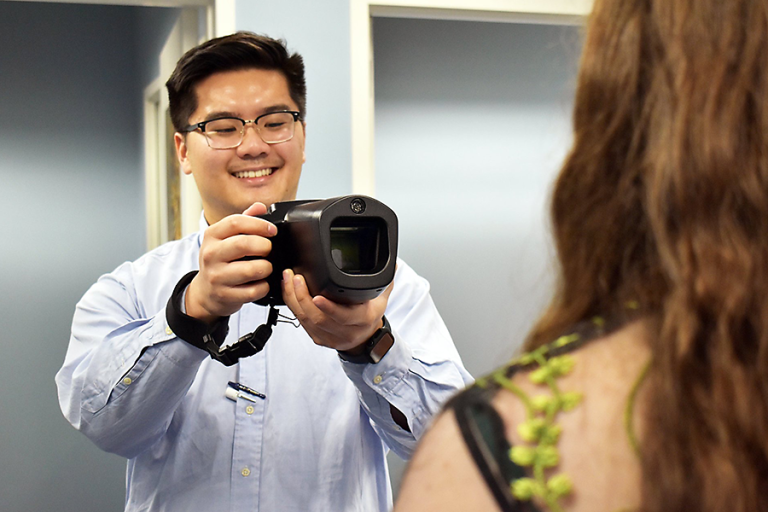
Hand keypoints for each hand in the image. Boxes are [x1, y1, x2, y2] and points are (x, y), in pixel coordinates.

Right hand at [185, 203, 276, 322]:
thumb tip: (260, 206)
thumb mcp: (226, 238)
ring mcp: (217, 276)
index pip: (236, 222)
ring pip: (252, 269)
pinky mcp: (225, 295)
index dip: (259, 224)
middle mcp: (211, 254)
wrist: (206, 292)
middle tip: (269, 250)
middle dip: (265, 246)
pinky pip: (254, 290)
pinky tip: (261, 283)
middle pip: (244, 244)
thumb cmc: (221, 261)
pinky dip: (264, 286)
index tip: (272, 230)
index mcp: (212, 235)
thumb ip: (244, 220)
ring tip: (266, 267)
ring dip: (267, 267)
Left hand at [281, 268, 393, 351]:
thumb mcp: (381, 299)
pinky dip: (292, 305)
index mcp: (362, 320)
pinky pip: (300, 322)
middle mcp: (345, 331)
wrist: (366, 339)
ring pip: (306, 320)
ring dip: (294, 299)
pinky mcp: (317, 338)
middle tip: (296, 277)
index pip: (344, 317)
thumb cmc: (371, 316)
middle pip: (319, 318)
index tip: (317, 296)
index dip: (329, 308)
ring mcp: (330, 337)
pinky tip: (288, 291)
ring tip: (288, 279)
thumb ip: (383, 280)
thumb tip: (393, 261)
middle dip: (303, 297)